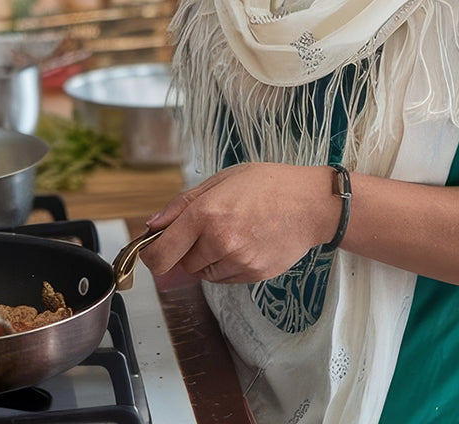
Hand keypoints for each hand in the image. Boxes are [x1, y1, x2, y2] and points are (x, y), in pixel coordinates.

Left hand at [138, 163, 338, 283]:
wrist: (309, 204)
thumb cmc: (265, 185)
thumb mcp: (219, 181)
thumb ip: (181, 205)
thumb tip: (152, 225)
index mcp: (205, 213)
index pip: (161, 252)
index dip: (150, 256)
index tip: (151, 252)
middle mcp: (219, 241)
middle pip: (181, 263)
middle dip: (185, 250)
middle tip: (205, 229)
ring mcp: (238, 261)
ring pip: (203, 273)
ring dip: (206, 258)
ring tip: (230, 232)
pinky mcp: (253, 275)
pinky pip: (224, 278)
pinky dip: (226, 265)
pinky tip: (243, 243)